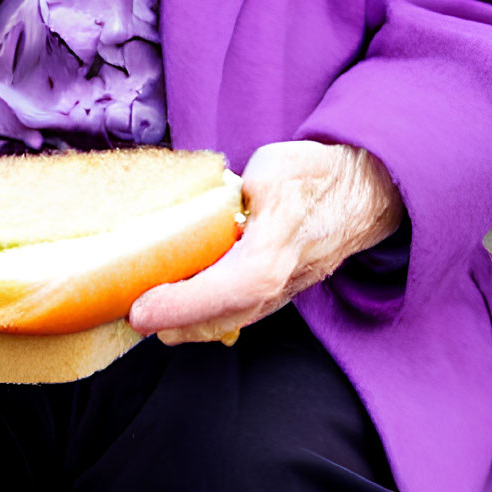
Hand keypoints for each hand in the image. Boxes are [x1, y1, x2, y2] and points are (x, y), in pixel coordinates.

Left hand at [127, 140, 403, 345]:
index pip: (227, 289)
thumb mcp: (271, 167)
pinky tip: (178, 309)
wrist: (362, 193)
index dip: (181, 304)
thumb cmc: (315, 176)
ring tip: (146, 313)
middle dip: (170, 322)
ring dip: (184, 324)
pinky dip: (204, 318)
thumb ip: (230, 190)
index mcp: (276, 250)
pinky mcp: (278, 295)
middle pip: (218, 320)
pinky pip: (236, 316)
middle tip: (128, 312)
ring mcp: (280, 294)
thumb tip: (195, 206)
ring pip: (226, 324)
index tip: (140, 309)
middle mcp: (279, 283)